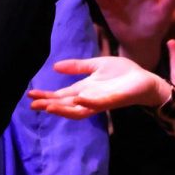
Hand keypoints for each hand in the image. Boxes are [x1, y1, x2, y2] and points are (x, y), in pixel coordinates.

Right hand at [28, 57, 169, 119]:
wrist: (145, 80)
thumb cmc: (123, 73)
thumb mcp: (96, 65)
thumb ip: (77, 66)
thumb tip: (55, 67)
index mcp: (84, 90)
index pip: (60, 95)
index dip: (46, 95)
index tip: (30, 94)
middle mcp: (88, 98)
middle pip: (65, 105)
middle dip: (49, 104)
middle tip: (33, 104)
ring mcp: (99, 101)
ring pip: (78, 110)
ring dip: (63, 109)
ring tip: (48, 106)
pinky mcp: (112, 101)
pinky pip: (98, 104)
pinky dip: (87, 102)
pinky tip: (78, 98)